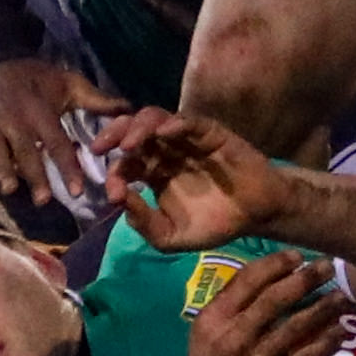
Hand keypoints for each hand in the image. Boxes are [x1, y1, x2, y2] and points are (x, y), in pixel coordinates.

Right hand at [0, 54, 129, 210]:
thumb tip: (128, 110)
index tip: (77, 190)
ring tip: (11, 191)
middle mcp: (13, 118)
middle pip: (25, 151)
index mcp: (38, 109)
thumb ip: (96, 100)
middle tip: (45, 200)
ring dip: (3, 171)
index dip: (67, 166)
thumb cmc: (37, 80)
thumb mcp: (68, 83)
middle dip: (34, 175)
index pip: (56, 142)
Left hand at [101, 107, 297, 253]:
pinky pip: (190, 121)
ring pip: (155, 119)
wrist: (256, 216)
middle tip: (99, 148)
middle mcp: (164, 150)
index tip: (112, 191)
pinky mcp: (210, 133)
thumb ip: (145, 224)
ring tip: (129, 145)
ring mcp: (186, 139)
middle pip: (131, 131)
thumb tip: (121, 202)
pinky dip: (176, 123)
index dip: (114, 174)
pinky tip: (165, 132)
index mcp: (152, 172)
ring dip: (138, 128)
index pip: (125, 163)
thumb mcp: (173, 236)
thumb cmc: (215, 223)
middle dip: (112, 135)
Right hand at [183, 249, 352, 355]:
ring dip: (323, 309)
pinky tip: (341, 330)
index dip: (275, 265)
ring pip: (295, 328)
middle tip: (327, 267)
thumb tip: (269, 271)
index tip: (297, 257)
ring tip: (342, 296)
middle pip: (273, 301)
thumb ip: (231, 304)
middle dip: (304, 280)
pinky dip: (327, 342)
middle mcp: (232, 339)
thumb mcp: (206, 332)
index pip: (245, 282)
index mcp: (212, 320)